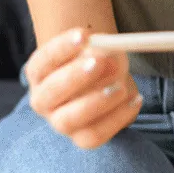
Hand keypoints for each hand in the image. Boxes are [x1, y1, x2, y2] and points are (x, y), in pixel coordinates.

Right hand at [24, 27, 142, 148]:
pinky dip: (117, 118)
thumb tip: (106, 52)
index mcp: (39, 72)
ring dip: (96, 102)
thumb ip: (102, 47)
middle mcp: (42, 100)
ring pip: (69, 120)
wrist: (104, 81)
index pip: (43, 61)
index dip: (62, 48)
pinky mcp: (81, 138)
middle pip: (51, 93)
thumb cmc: (97, 58)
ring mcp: (59, 122)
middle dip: (75, 76)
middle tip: (100, 60)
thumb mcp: (99, 46)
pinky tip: (135, 99)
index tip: (84, 34)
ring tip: (120, 87)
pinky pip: (95, 135)